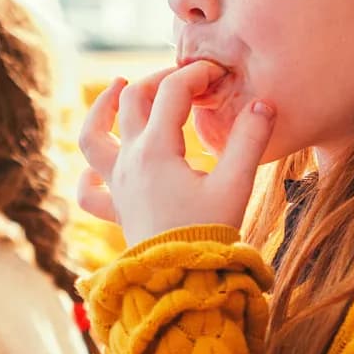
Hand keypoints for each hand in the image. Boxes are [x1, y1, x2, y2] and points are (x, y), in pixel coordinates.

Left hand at [78, 62, 275, 245]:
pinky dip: (89, 175)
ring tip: (116, 87)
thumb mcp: (236, 184)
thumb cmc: (208, 233)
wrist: (181, 279)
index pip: (172, 92)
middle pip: (131, 102)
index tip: (218, 74)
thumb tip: (264, 103)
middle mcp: (129, 161)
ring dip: (101, 108)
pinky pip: (89, 192)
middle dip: (156, 81)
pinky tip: (97, 168)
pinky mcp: (116, 211)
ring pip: (92, 138)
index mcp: (157, 149)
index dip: (196, 74)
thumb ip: (250, 140)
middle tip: (181, 77)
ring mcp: (117, 186)